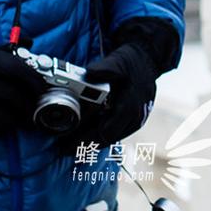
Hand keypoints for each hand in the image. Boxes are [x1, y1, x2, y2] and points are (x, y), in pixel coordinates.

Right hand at [0, 46, 46, 134]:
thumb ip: (3, 50)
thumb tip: (30, 41)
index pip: (16, 68)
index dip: (34, 80)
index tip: (43, 89)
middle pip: (16, 97)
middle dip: (29, 106)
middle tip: (35, 110)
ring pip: (7, 116)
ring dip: (16, 120)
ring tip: (18, 119)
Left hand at [56, 16, 178, 154]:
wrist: (148, 62)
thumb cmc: (131, 63)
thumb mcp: (118, 61)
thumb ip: (105, 68)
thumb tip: (89, 73)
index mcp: (129, 108)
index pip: (106, 132)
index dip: (87, 139)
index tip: (69, 142)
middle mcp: (133, 119)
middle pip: (105, 139)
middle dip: (84, 146)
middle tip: (63, 149)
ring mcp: (134, 121)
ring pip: (110, 138)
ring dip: (91, 143)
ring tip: (69, 146)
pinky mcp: (131, 120)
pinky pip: (113, 132)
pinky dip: (98, 135)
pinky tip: (83, 136)